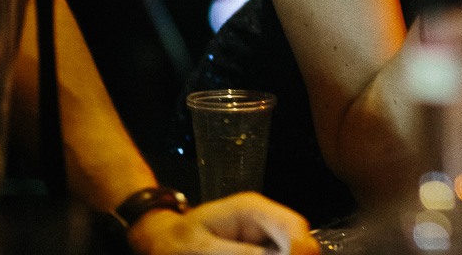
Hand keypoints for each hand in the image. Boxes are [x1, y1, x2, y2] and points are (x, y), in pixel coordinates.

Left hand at [127, 193, 316, 254]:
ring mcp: (264, 234)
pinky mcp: (259, 247)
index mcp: (252, 210)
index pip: (294, 227)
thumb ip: (237, 254)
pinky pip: (276, 253)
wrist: (161, 239)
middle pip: (299, 241)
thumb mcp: (198, 248)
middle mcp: (265, 219)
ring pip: (291, 251)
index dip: (298, 251)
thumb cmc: (174, 241)